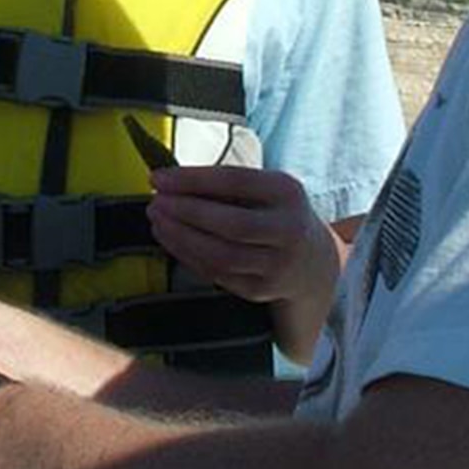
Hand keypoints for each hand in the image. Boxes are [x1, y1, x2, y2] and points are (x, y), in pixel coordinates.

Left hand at [145, 166, 341, 302]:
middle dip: (185, 212)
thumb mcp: (265, 188)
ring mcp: (277, 265)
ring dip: (181, 237)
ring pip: (221, 255)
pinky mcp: (260, 290)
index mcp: (287, 193)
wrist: (313, 262)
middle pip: (230, 223)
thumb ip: (225, 185)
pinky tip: (170, 240)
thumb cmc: (275, 213)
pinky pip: (216, 274)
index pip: (236, 181)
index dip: (193, 179)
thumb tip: (170, 181)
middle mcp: (288, 230)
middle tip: (155, 202)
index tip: (158, 178)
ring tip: (157, 221)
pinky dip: (188, 256)